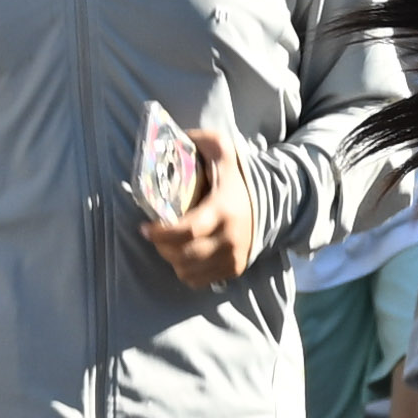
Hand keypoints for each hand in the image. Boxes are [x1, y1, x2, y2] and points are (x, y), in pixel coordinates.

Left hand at [134, 119, 263, 288]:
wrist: (272, 203)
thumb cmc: (236, 178)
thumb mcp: (222, 149)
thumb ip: (200, 139)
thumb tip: (172, 136)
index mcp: (222, 210)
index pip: (187, 231)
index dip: (161, 233)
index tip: (145, 227)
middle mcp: (228, 239)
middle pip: (183, 255)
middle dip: (161, 247)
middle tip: (153, 234)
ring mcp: (232, 257)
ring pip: (188, 271)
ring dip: (171, 259)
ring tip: (167, 245)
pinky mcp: (234, 269)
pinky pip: (199, 280)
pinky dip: (185, 271)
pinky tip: (183, 256)